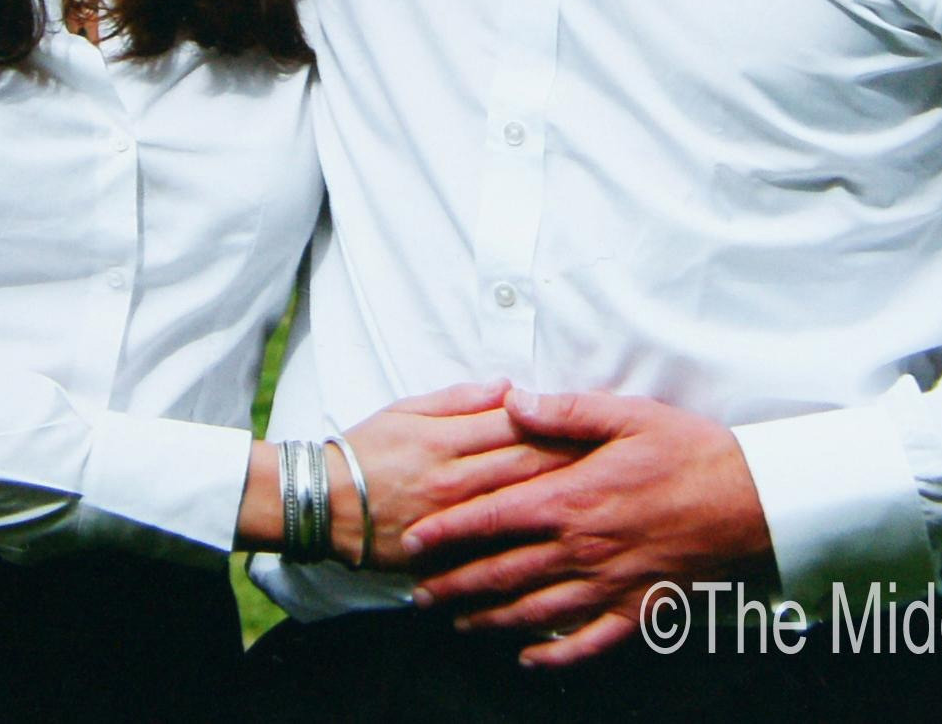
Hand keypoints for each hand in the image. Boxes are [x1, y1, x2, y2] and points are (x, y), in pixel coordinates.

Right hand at [334, 381, 581, 566]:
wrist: (324, 503)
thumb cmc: (366, 449)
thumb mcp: (407, 409)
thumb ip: (459, 399)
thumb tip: (509, 387)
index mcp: (447, 439)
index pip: (515, 427)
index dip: (558, 423)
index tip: (595, 422)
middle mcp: (455, 480)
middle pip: (526, 468)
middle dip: (575, 462)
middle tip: (617, 460)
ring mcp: (453, 522)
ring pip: (519, 511)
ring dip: (561, 503)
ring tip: (603, 500)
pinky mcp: (446, 555)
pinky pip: (495, 553)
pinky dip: (529, 549)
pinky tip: (563, 547)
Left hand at [401, 390, 771, 668]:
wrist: (749, 498)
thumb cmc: (687, 450)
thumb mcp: (625, 414)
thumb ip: (563, 411)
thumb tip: (512, 402)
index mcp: (573, 498)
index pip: (494, 518)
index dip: (450, 532)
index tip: (416, 542)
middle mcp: (583, 547)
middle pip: (504, 573)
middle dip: (456, 585)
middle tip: (420, 593)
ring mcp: (609, 584)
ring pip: (536, 612)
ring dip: (491, 620)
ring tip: (460, 622)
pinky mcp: (638, 608)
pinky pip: (589, 642)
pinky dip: (556, 656)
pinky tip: (531, 659)